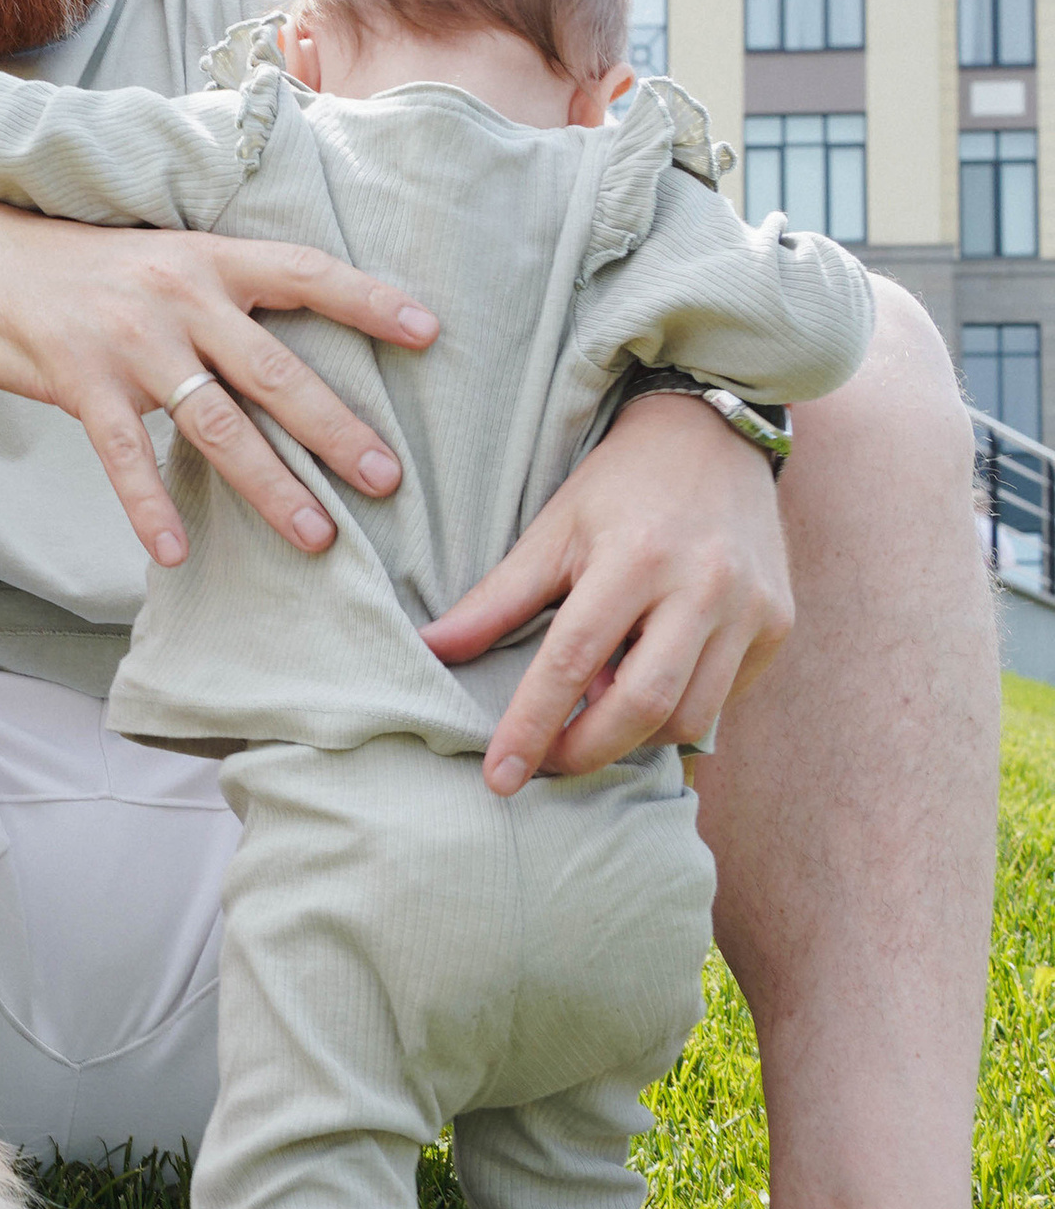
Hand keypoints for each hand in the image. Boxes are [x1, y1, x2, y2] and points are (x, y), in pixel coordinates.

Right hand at [0, 199, 436, 565]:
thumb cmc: (77, 269)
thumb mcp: (159, 260)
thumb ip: (218, 300)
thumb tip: (285, 358)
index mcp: (207, 259)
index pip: (305, 273)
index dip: (369, 301)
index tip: (431, 332)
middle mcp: (178, 295)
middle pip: (274, 369)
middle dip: (336, 429)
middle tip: (388, 478)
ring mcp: (129, 340)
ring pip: (214, 422)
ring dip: (269, 485)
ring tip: (316, 535)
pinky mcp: (79, 380)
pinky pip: (124, 456)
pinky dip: (148, 508)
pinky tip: (173, 553)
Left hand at [421, 389, 792, 788]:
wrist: (714, 432)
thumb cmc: (621, 485)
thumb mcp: (554, 530)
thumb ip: (497, 598)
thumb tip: (431, 650)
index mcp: (636, 557)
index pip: (572, 661)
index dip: (532, 725)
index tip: (500, 776)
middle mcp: (704, 584)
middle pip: (643, 705)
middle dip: (586, 751)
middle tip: (545, 764)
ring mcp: (751, 607)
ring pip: (692, 716)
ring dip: (635, 736)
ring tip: (598, 709)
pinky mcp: (778, 622)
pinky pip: (725, 697)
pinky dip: (680, 709)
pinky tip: (647, 683)